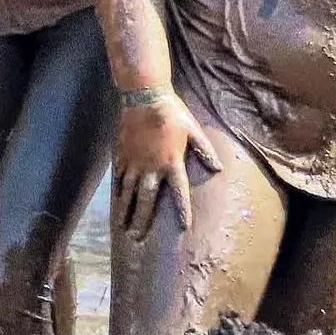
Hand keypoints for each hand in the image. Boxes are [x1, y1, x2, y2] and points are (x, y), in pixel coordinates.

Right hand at [113, 91, 220, 238]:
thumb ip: (205, 151)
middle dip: (142, 220)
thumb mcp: (194, 130)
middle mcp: (151, 167)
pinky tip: (117, 202)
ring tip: (122, 227)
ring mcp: (134, 162)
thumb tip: (218, 169)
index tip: (184, 227)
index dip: (182, 210)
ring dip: (125, 210)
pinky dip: (118, 191)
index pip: (178, 192)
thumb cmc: (172, 113)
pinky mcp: (122, 155)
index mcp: (172, 162)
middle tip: (136, 238)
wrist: (143, 97)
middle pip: (146, 199)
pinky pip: (119, 178)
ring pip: (128, 192)